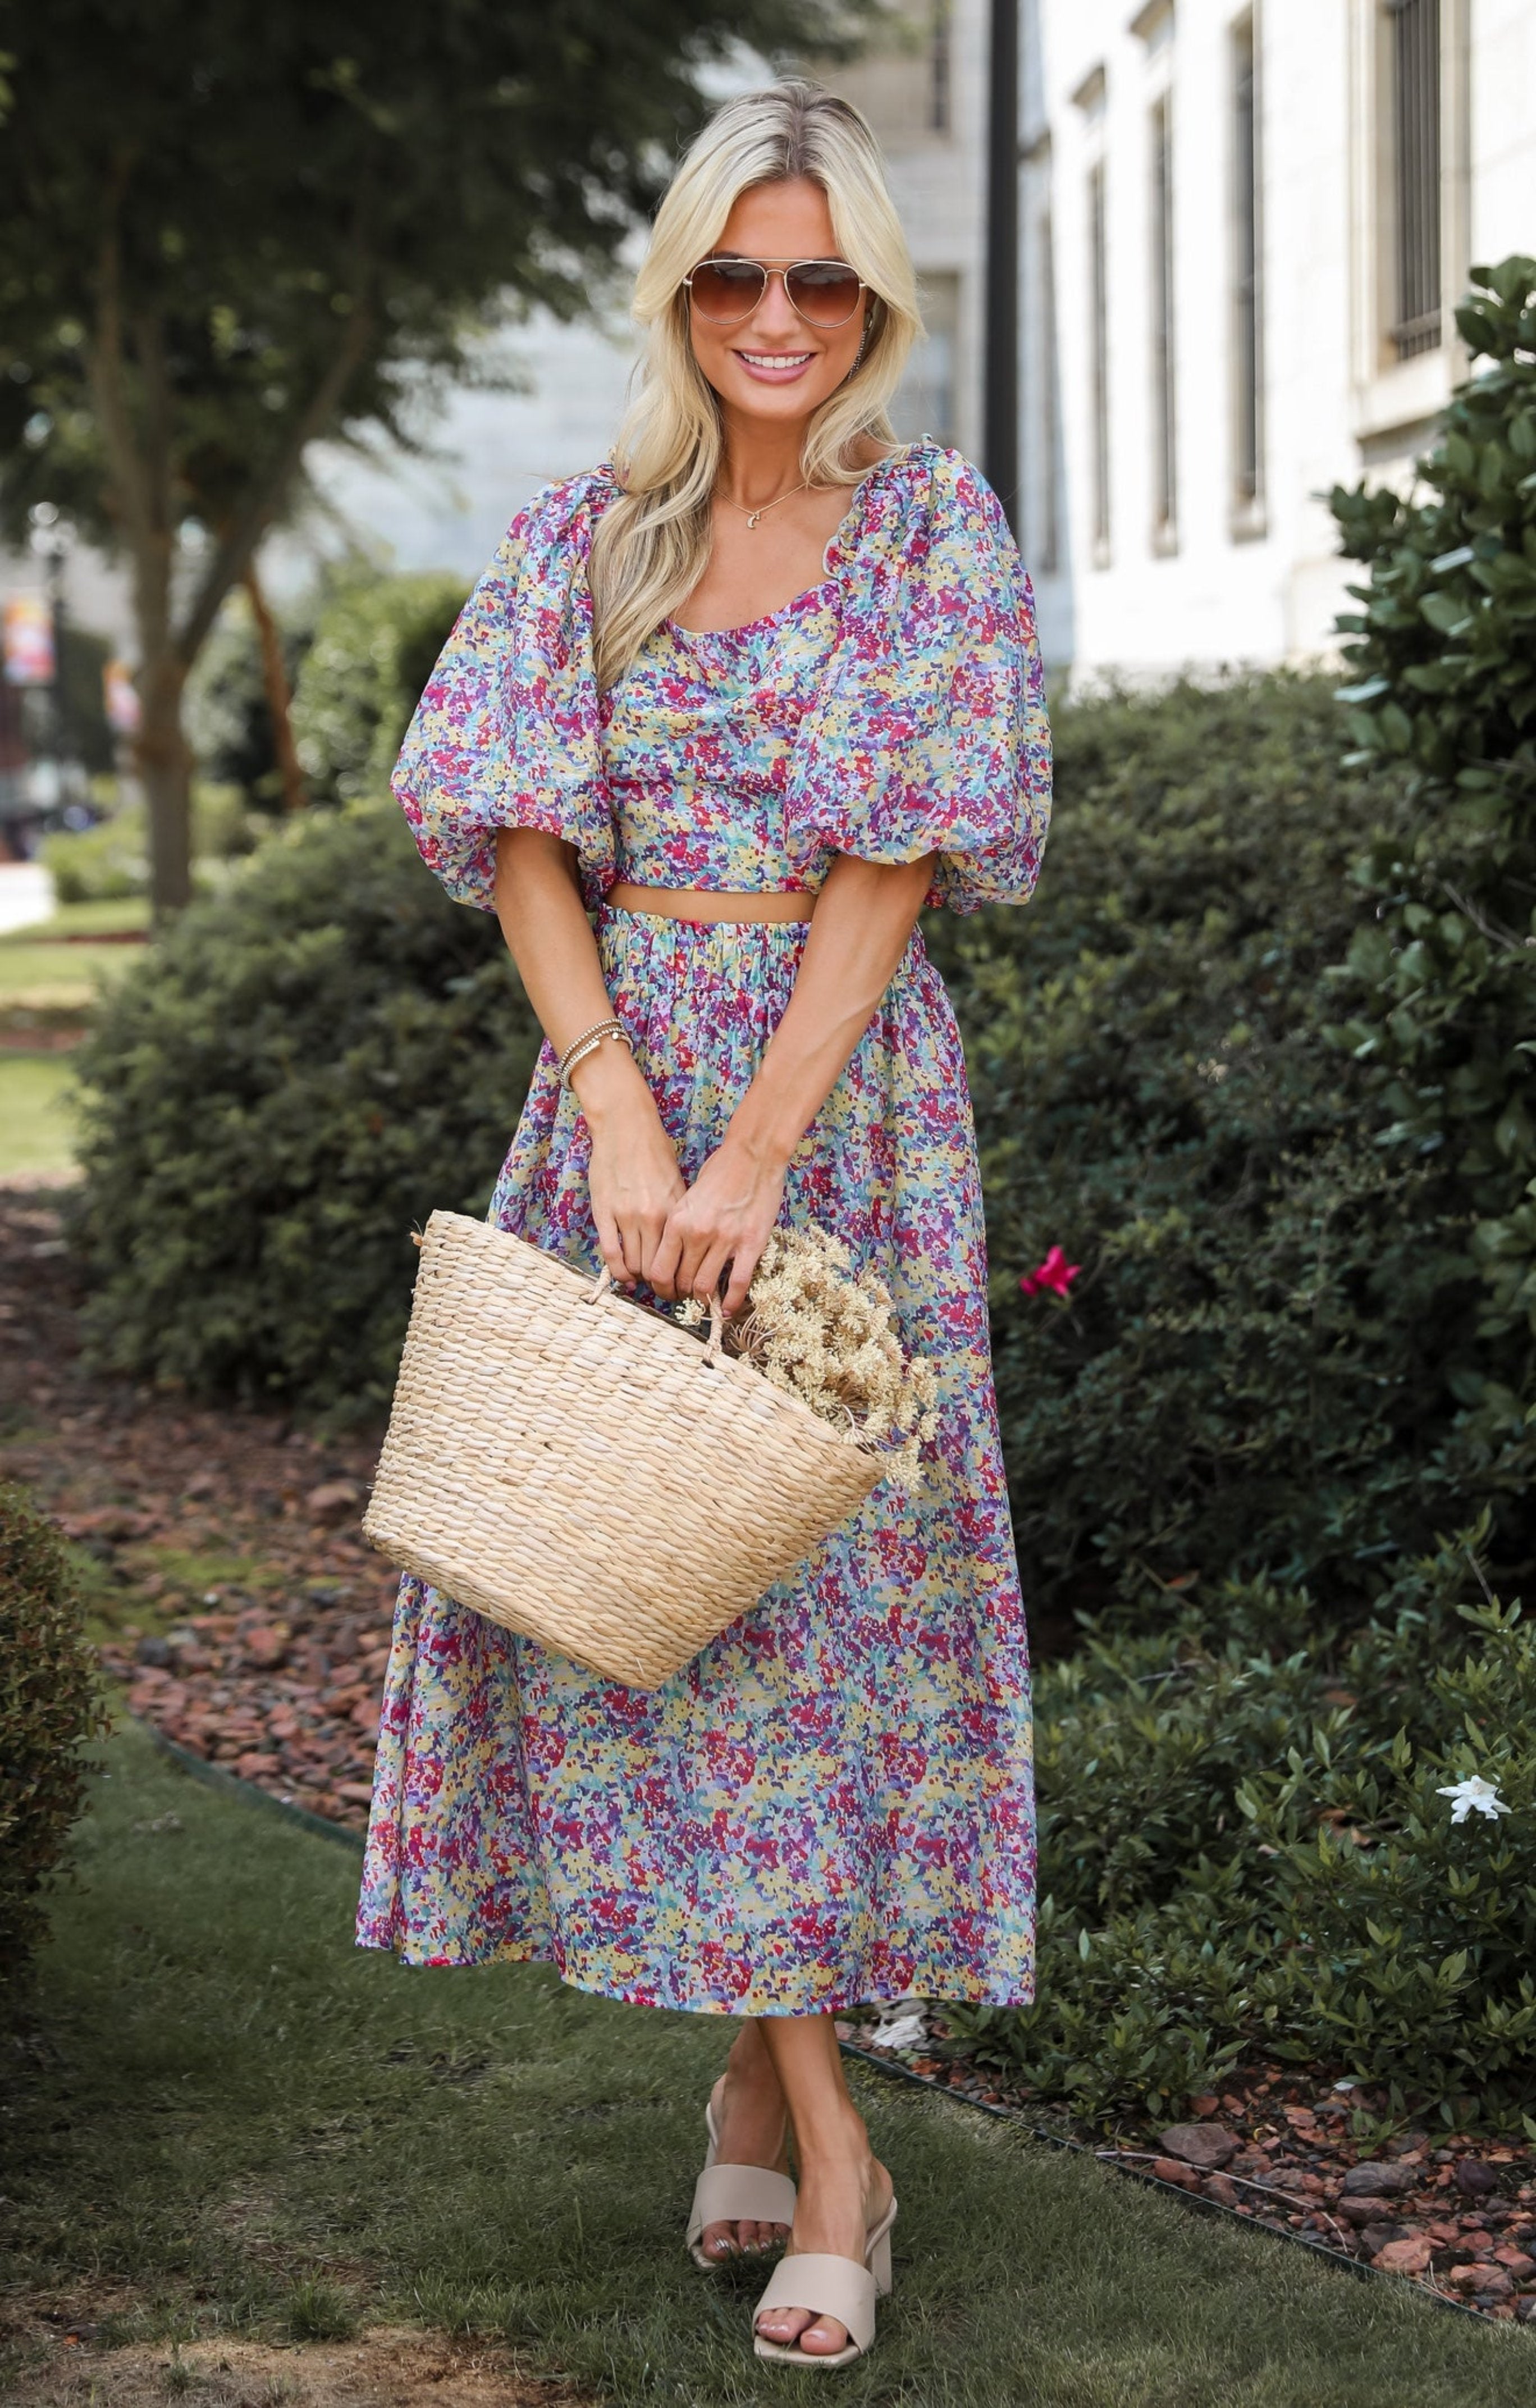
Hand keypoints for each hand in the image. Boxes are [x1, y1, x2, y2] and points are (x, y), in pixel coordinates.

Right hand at [576, 1049, 686, 1289]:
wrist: (625, 1126)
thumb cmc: (654, 1151)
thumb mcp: (677, 1182)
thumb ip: (679, 1213)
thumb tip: (686, 1243)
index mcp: (675, 1210)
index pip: (681, 1258)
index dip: (681, 1278)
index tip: (682, 1286)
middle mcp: (652, 1216)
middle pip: (658, 1267)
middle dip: (662, 1285)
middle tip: (663, 1291)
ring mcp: (626, 1216)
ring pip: (634, 1264)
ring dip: (639, 1279)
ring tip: (643, 1283)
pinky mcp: (604, 1212)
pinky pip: (610, 1252)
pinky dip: (617, 1271)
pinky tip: (623, 1277)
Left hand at [650, 1135, 786, 1317]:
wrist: (753, 1154)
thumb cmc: (720, 1171)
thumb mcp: (688, 1197)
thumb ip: (680, 1225)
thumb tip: (674, 1254)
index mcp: (677, 1221)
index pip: (659, 1270)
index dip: (660, 1287)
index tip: (666, 1290)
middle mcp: (697, 1234)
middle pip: (681, 1282)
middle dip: (681, 1295)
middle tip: (685, 1296)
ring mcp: (725, 1240)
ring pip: (705, 1287)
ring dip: (702, 1298)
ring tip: (705, 1299)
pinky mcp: (751, 1244)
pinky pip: (738, 1282)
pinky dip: (731, 1301)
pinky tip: (727, 1310)